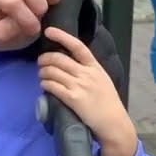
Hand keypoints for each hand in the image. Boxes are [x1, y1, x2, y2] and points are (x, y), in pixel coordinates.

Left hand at [37, 27, 136, 155]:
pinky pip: (52, 86)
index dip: (62, 36)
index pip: (78, 46)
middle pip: (58, 58)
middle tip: (41, 63)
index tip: (49, 31)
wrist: (114, 124)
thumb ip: (88, 70)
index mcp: (95, 67)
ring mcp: (80, 86)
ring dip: (42, 72)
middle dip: (45, 59)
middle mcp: (87, 74)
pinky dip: (45, 84)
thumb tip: (68, 62)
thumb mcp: (102, 80)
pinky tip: (45, 85)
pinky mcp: (73, 99)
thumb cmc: (107, 103)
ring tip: (42, 75)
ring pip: (52, 71)